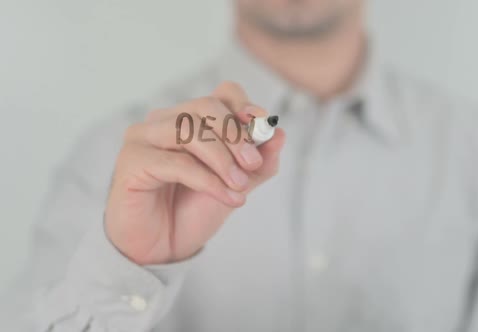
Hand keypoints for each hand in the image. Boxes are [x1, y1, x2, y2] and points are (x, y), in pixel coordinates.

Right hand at [104, 82, 285, 264]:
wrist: (162, 247)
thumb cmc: (193, 210)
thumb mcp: (237, 184)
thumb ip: (259, 162)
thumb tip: (279, 134)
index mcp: (190, 118)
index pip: (223, 94)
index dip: (246, 107)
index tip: (263, 131)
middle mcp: (164, 120)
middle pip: (206, 107)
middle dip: (236, 135)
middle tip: (253, 164)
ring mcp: (143, 137)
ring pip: (189, 131)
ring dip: (222, 159)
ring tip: (240, 186)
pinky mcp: (131, 161)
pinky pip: (176, 162)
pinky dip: (208, 180)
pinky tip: (227, 197)